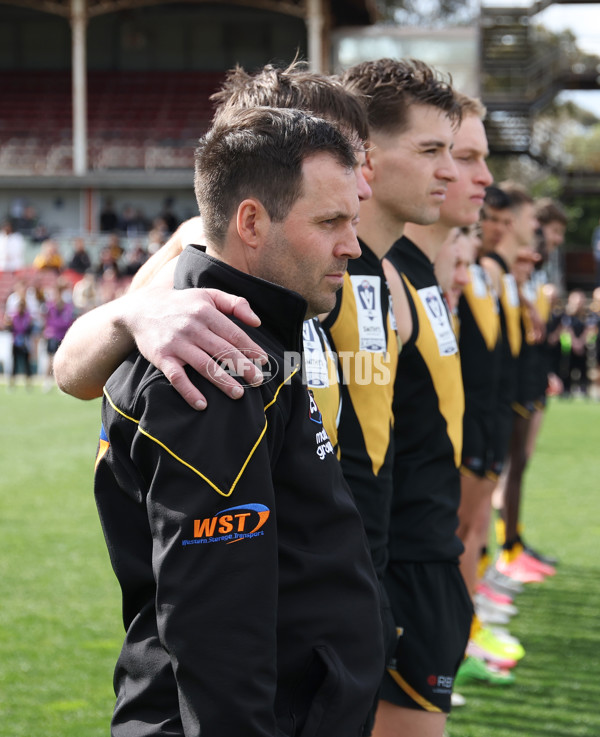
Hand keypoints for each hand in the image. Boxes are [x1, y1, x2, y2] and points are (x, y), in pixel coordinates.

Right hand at [126, 286, 265, 409]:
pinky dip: (189, 392)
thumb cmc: (183, 304)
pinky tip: (202, 404)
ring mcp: (176, 344)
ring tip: (238, 394)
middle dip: (242, 367)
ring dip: (222, 381)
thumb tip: (257, 322)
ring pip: (204, 365)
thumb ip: (235, 304)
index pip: (233, 333)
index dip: (250, 348)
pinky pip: (177, 378)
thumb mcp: (208, 295)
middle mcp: (192, 328)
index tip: (263, 361)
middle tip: (258, 381)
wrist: (141, 309)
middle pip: (222, 351)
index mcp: (206, 312)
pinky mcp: (162, 357)